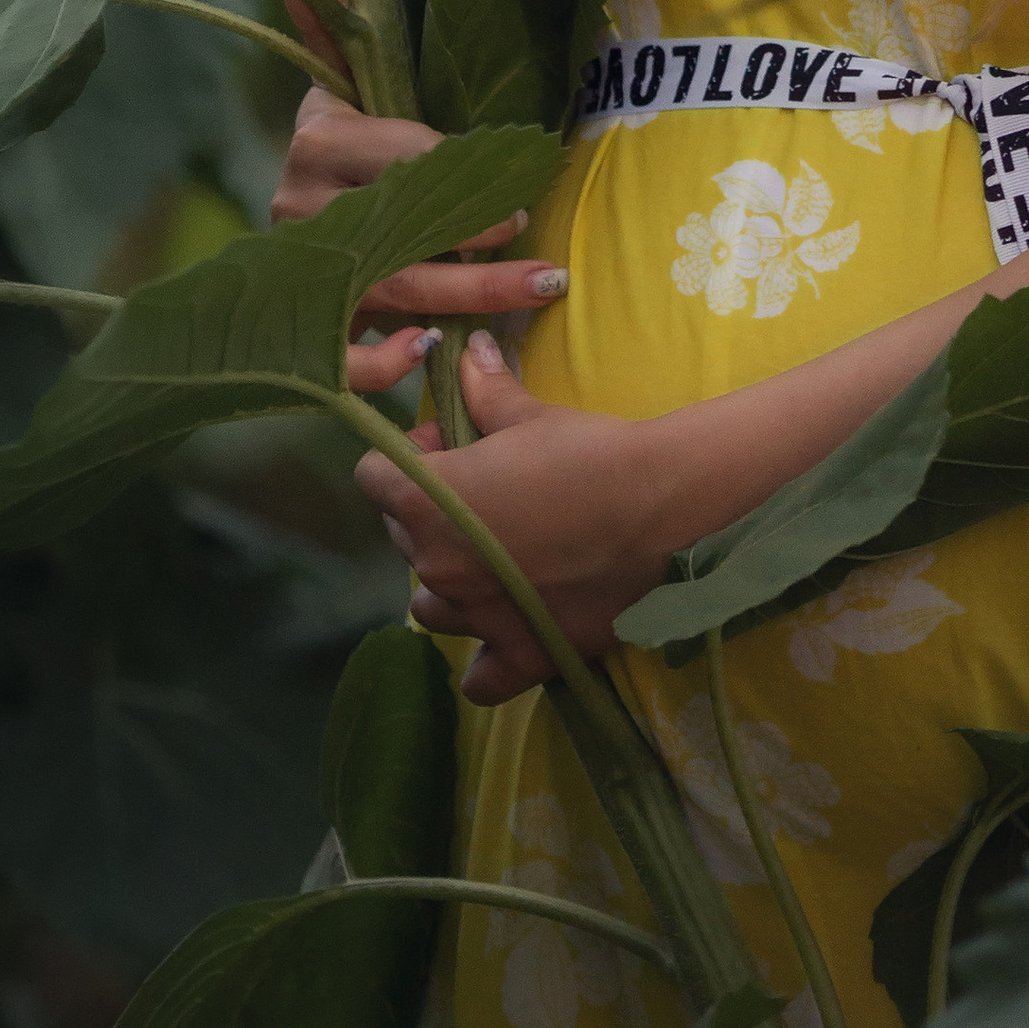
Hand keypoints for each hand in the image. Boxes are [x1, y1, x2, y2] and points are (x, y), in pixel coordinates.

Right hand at [270, 0, 566, 397]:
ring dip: (467, 303)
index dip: (460, 177)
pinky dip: (379, 364)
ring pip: (390, 295)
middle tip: (546, 262)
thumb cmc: (350, 130)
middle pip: (403, 237)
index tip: (516, 194)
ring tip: (537, 293)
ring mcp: (305, 272)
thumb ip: (332, 13)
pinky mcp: (312, 323)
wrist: (306, 200)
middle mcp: (301, 209)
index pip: (401, 159)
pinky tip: (426, 353)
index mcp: (318, 141)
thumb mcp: (345, 73)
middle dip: (478, 256)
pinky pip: (341, 358)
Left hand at [354, 332, 688, 700]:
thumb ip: (485, 390)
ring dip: (451, 582)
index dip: (409, 457)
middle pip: (402, 537)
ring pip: (429, 605)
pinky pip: (479, 677)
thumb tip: (466, 350)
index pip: (373, 477)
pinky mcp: (520, 655)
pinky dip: (486, 656)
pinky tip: (507, 628)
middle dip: (432, 513)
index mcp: (425, 503)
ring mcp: (474, 617)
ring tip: (495, 558)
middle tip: (487, 492)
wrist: (655, 504)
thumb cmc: (586, 450)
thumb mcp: (530, 415)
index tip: (451, 446)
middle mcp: (435, 566)